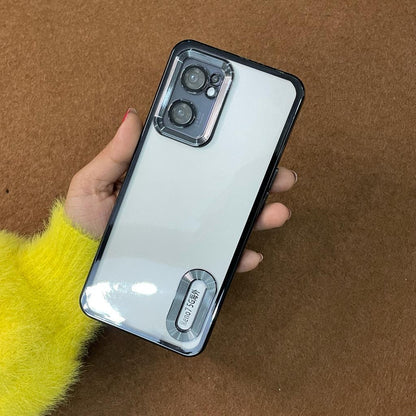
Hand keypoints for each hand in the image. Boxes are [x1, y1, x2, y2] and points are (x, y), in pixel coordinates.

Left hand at [64, 108, 296, 272]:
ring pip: (232, 222)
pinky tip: (250, 254)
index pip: (204, 163)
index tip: (253, 140)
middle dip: (261, 182)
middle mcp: (186, 204)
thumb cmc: (85, 220)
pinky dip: (237, 256)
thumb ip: (115, 154)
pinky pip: (219, 257)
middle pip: (228, 191)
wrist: (82, 262)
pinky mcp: (189, 260)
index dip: (230, 151)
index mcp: (168, 181)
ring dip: (259, 216)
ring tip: (276, 212)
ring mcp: (190, 232)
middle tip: (282, 175)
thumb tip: (134, 116)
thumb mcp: (94, 182)